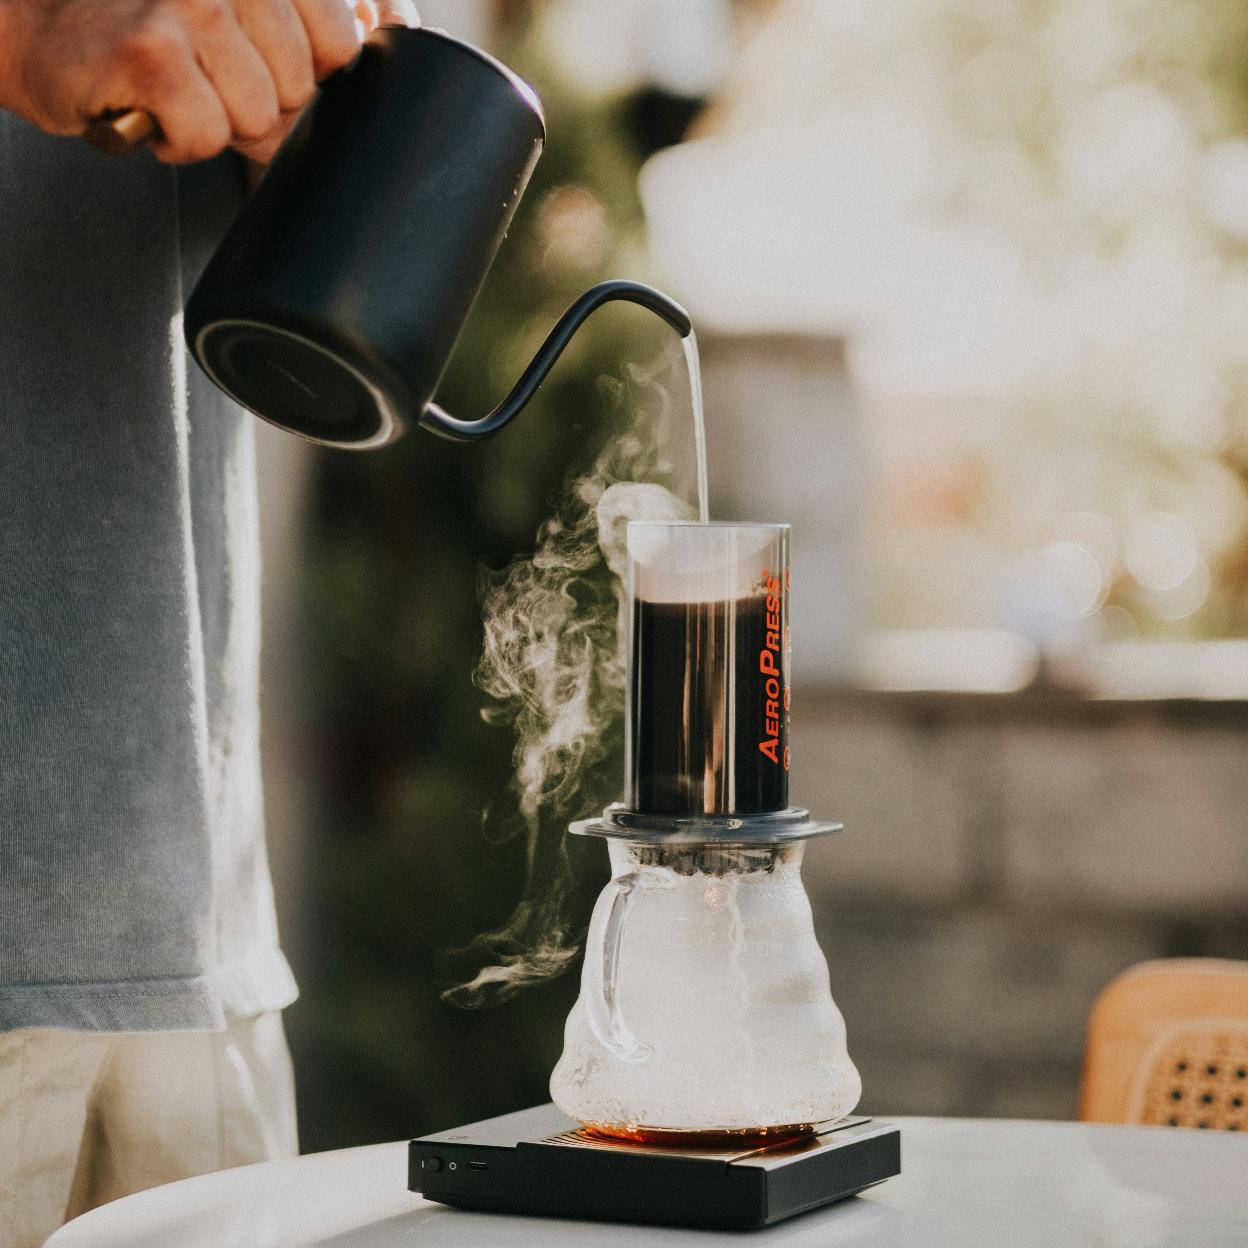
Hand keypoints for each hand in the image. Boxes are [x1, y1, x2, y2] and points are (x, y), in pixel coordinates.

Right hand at [0, 0, 408, 163]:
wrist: (39, 25)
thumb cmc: (149, 23)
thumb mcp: (248, 7)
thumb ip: (321, 13)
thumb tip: (398, 26)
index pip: (346, 44)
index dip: (308, 78)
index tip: (261, 63)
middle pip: (304, 91)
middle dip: (261, 104)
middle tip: (207, 77)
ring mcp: (195, 4)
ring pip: (260, 117)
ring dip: (218, 122)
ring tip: (178, 87)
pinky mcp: (154, 51)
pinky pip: (209, 137)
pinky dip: (180, 142)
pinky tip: (153, 108)